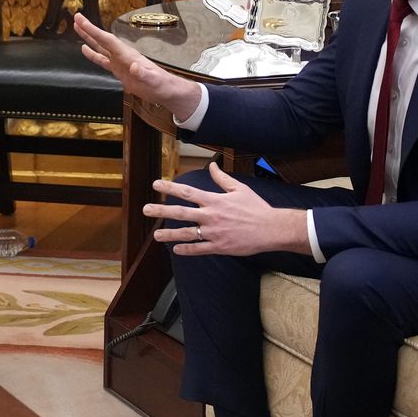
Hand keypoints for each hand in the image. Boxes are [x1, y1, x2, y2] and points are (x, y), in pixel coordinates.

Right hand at [72, 12, 202, 120]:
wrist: (167, 91)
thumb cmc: (162, 85)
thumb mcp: (154, 81)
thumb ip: (144, 73)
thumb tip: (134, 66)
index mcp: (127, 55)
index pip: (107, 40)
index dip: (93, 30)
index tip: (81, 20)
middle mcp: (122, 56)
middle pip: (102, 40)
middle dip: (89, 29)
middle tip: (76, 17)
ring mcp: (120, 63)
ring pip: (100, 47)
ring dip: (89, 38)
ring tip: (77, 28)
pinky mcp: (119, 71)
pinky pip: (102, 60)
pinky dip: (92, 54)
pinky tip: (85, 50)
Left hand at [145, 163, 307, 257]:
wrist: (272, 229)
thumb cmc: (256, 208)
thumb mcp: (239, 189)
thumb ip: (222, 179)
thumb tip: (211, 166)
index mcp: (215, 201)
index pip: (188, 192)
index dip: (170, 188)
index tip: (156, 184)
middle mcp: (212, 216)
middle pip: (181, 213)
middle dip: (162, 210)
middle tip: (145, 210)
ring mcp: (215, 232)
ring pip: (187, 233)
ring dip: (170, 235)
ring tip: (156, 236)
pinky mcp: (220, 246)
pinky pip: (200, 249)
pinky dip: (187, 250)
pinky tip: (176, 250)